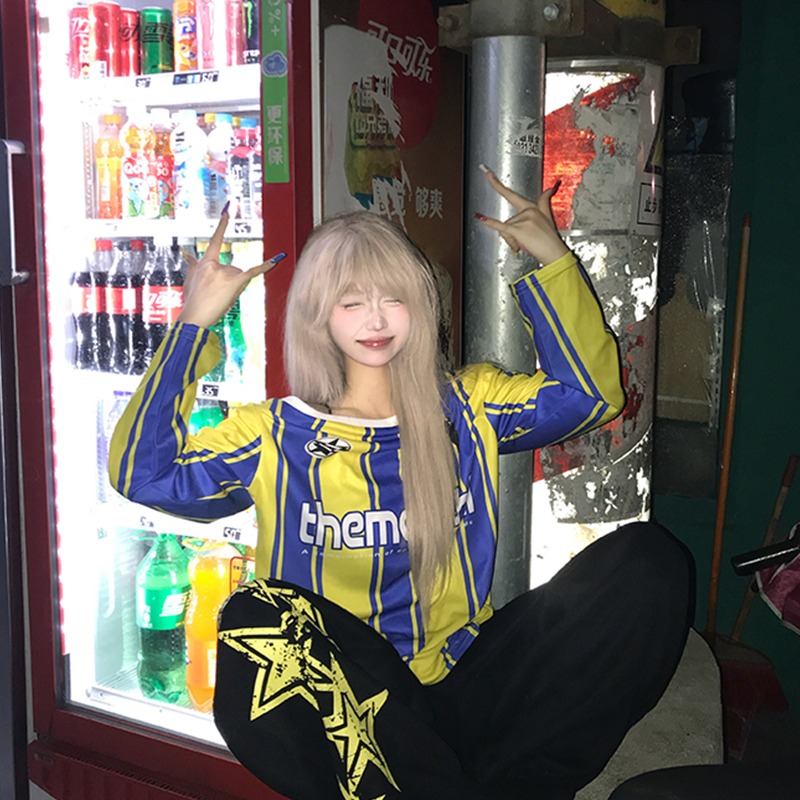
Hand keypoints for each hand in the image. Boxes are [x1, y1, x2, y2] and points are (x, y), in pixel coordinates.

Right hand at [178, 209, 285, 328]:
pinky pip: (253, 272)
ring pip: (240, 276)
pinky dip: (265, 267)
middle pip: (233, 268)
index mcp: (204, 263)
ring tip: (221, 298)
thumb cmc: (192, 301)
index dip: (222, 227)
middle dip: (230, 282)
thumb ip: (191, 265)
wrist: (194, 316)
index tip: (227, 212)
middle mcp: (215, 265)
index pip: (215, 241)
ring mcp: (225, 273)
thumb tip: (188, 254)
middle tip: (218, 295)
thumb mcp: (189, 280)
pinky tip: (276, 260)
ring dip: (235, 287)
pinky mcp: (235, 282)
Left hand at [475, 169, 568, 266]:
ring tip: (523, 244)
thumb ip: (544, 201)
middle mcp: (527, 211)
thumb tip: (550, 188)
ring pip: (505, 230)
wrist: (554, 252)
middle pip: (507, 221)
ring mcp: (523, 219)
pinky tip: (482, 218)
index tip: (488, 174)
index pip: (511, 194)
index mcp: (531, 207)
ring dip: (511, 240)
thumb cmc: (550, 238)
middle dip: (511, 234)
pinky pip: (501, 227)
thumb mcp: (548, 216)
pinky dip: (491, 223)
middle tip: (522, 241)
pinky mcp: (519, 229)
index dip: (497, 184)